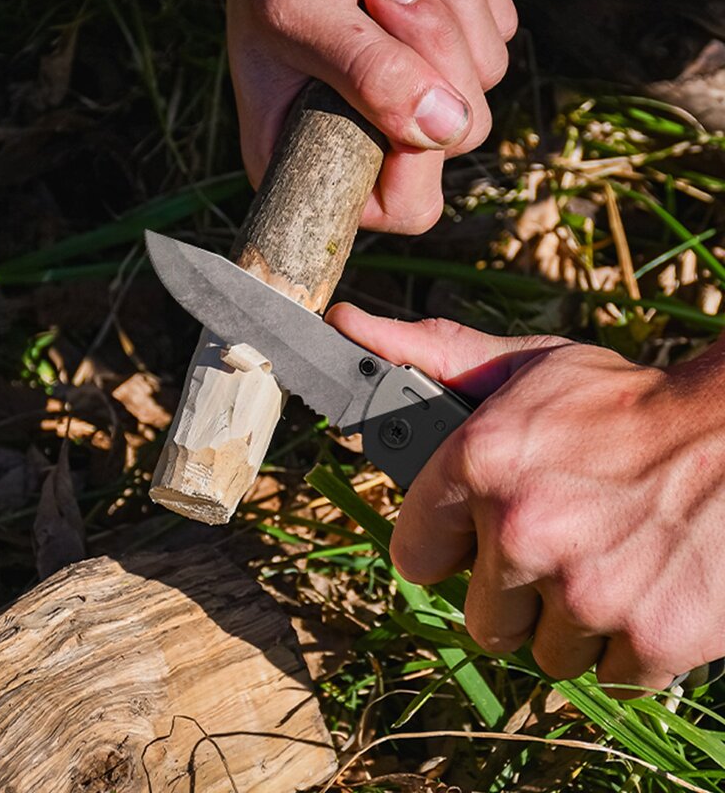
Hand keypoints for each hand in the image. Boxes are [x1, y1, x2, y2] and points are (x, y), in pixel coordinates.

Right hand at [227, 0, 516, 233]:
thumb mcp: (298, 21)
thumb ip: (366, 75)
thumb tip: (445, 126)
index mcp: (321, 168)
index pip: (406, 207)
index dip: (419, 161)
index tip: (401, 93)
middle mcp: (378, 145)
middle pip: (460, 135)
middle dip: (431, 55)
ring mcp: (419, 101)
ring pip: (485, 74)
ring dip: (446, 13)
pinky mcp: (450, 54)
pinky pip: (495, 31)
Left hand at [326, 302, 724, 695]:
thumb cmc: (621, 401)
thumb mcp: (523, 366)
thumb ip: (431, 356)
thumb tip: (345, 326)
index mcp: (480, 464)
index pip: (412, 555)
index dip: (443, 550)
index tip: (466, 541)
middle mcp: (524, 530)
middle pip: (482, 618)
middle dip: (512, 592)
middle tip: (555, 545)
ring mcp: (589, 590)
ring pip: (547, 651)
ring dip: (570, 619)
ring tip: (602, 559)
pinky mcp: (653, 637)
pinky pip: (612, 672)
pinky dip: (627, 641)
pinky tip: (642, 585)